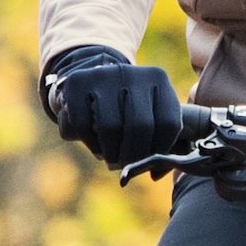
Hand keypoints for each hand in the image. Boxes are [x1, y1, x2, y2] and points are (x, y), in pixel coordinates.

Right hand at [44, 45, 188, 166]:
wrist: (93, 80)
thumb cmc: (129, 107)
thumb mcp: (152, 113)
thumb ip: (163, 140)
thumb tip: (156, 173)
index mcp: (158, 78)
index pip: (169, 123)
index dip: (160, 149)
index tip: (151, 161)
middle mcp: (132, 73)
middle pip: (140, 126)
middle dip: (134, 155)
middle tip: (128, 167)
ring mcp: (102, 75)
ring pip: (110, 127)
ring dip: (111, 153)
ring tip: (113, 159)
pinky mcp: (76, 83)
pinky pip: (82, 125)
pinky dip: (90, 143)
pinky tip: (97, 148)